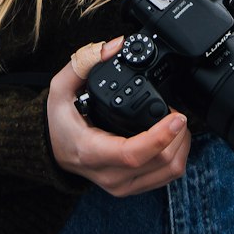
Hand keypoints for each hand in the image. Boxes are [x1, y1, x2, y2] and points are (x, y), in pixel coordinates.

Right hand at [47, 37, 189, 195]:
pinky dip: (176, 156)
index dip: (160, 136)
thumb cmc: (58, 120)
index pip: (133, 153)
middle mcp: (110, 174)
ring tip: (176, 123)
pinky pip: (165, 178)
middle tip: (177, 112)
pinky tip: (171, 138)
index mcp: (92, 151)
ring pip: (168, 173)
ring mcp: (122, 185)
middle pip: (160, 163)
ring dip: (181, 146)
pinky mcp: (132, 187)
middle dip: (177, 135)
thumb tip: (114, 45)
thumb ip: (85, 61)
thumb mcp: (60, 87)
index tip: (177, 117)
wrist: (53, 150)